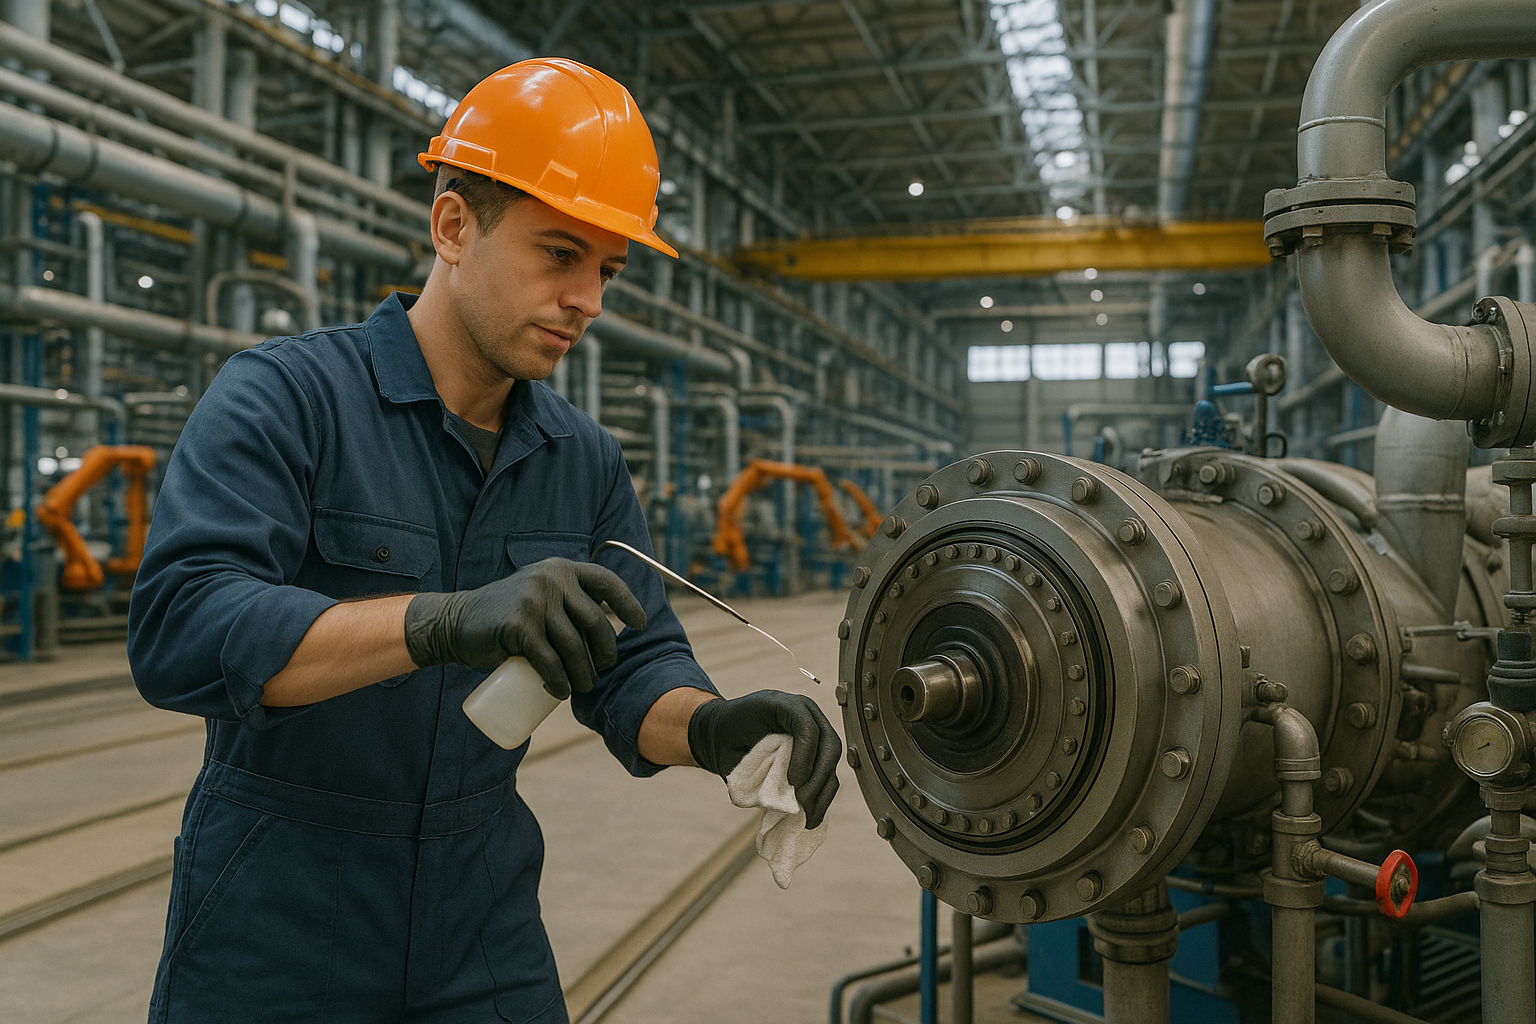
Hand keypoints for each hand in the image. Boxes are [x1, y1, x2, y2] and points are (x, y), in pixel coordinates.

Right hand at [404, 558, 645, 697]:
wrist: (457, 622)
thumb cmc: (505, 616)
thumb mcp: (539, 594)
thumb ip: (566, 598)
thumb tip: (608, 629)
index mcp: (561, 569)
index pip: (606, 581)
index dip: (628, 603)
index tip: (640, 626)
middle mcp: (551, 578)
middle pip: (595, 622)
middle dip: (605, 653)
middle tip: (600, 672)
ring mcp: (534, 600)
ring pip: (574, 647)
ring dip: (584, 675)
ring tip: (582, 687)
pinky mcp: (518, 626)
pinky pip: (549, 661)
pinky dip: (559, 682)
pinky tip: (561, 692)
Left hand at [688, 691, 841, 828]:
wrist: (723, 732)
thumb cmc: (727, 733)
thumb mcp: (735, 739)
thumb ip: (756, 761)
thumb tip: (781, 796)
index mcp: (786, 705)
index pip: (807, 727)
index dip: (804, 756)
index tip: (793, 781)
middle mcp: (807, 715)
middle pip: (830, 744)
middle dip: (819, 776)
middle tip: (802, 800)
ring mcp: (815, 734)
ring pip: (831, 763)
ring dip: (822, 791)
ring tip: (808, 815)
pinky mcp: (815, 755)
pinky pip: (827, 776)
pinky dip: (822, 798)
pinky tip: (812, 815)